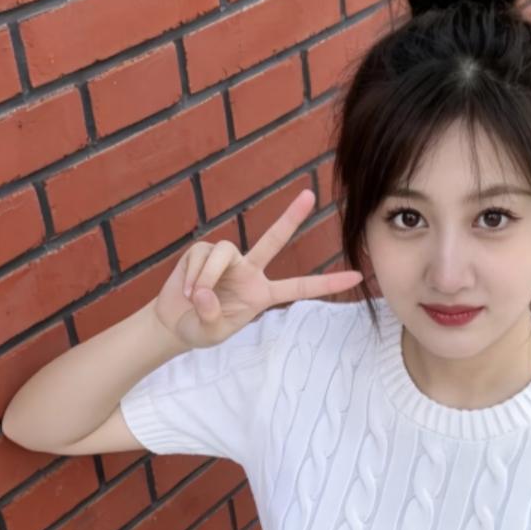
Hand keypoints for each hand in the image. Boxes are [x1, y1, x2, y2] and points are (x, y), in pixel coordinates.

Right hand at [153, 188, 363, 348]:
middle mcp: (250, 271)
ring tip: (195, 297)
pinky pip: (202, 255)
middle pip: (274, 239)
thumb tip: (205, 292)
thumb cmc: (199, 329)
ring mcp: (228, 259)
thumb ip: (211, 317)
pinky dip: (193, 274)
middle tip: (310, 195)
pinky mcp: (204, 251)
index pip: (300, 288)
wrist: (173, 321)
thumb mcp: (210, 334)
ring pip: (224, 251)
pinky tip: (186, 289)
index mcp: (262, 294)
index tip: (357, 277)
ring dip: (208, 276)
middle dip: (291, 217)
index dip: (328, 284)